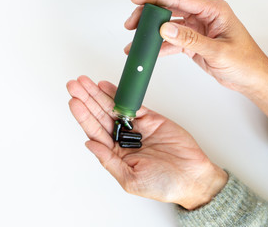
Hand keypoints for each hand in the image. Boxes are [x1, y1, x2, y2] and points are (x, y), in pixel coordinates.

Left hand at [67, 76, 227, 209]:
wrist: (193, 177)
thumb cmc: (164, 185)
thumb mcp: (131, 179)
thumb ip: (109, 161)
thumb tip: (89, 145)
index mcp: (116, 154)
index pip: (95, 132)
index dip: (83, 116)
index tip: (73, 102)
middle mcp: (123, 139)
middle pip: (100, 116)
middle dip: (87, 100)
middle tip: (74, 85)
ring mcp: (136, 128)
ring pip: (113, 107)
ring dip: (99, 94)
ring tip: (85, 82)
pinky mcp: (150, 119)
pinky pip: (132, 104)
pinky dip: (120, 95)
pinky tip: (107, 87)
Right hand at [125, 0, 267, 136]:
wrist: (250, 78)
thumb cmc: (244, 62)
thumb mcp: (217, 51)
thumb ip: (190, 39)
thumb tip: (165, 29)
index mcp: (213, 10)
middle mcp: (203, 17)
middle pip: (170, 10)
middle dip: (148, 16)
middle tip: (132, 23)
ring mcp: (197, 29)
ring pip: (168, 26)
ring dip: (151, 33)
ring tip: (135, 40)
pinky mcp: (193, 42)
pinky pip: (172, 42)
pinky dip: (160, 47)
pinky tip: (149, 52)